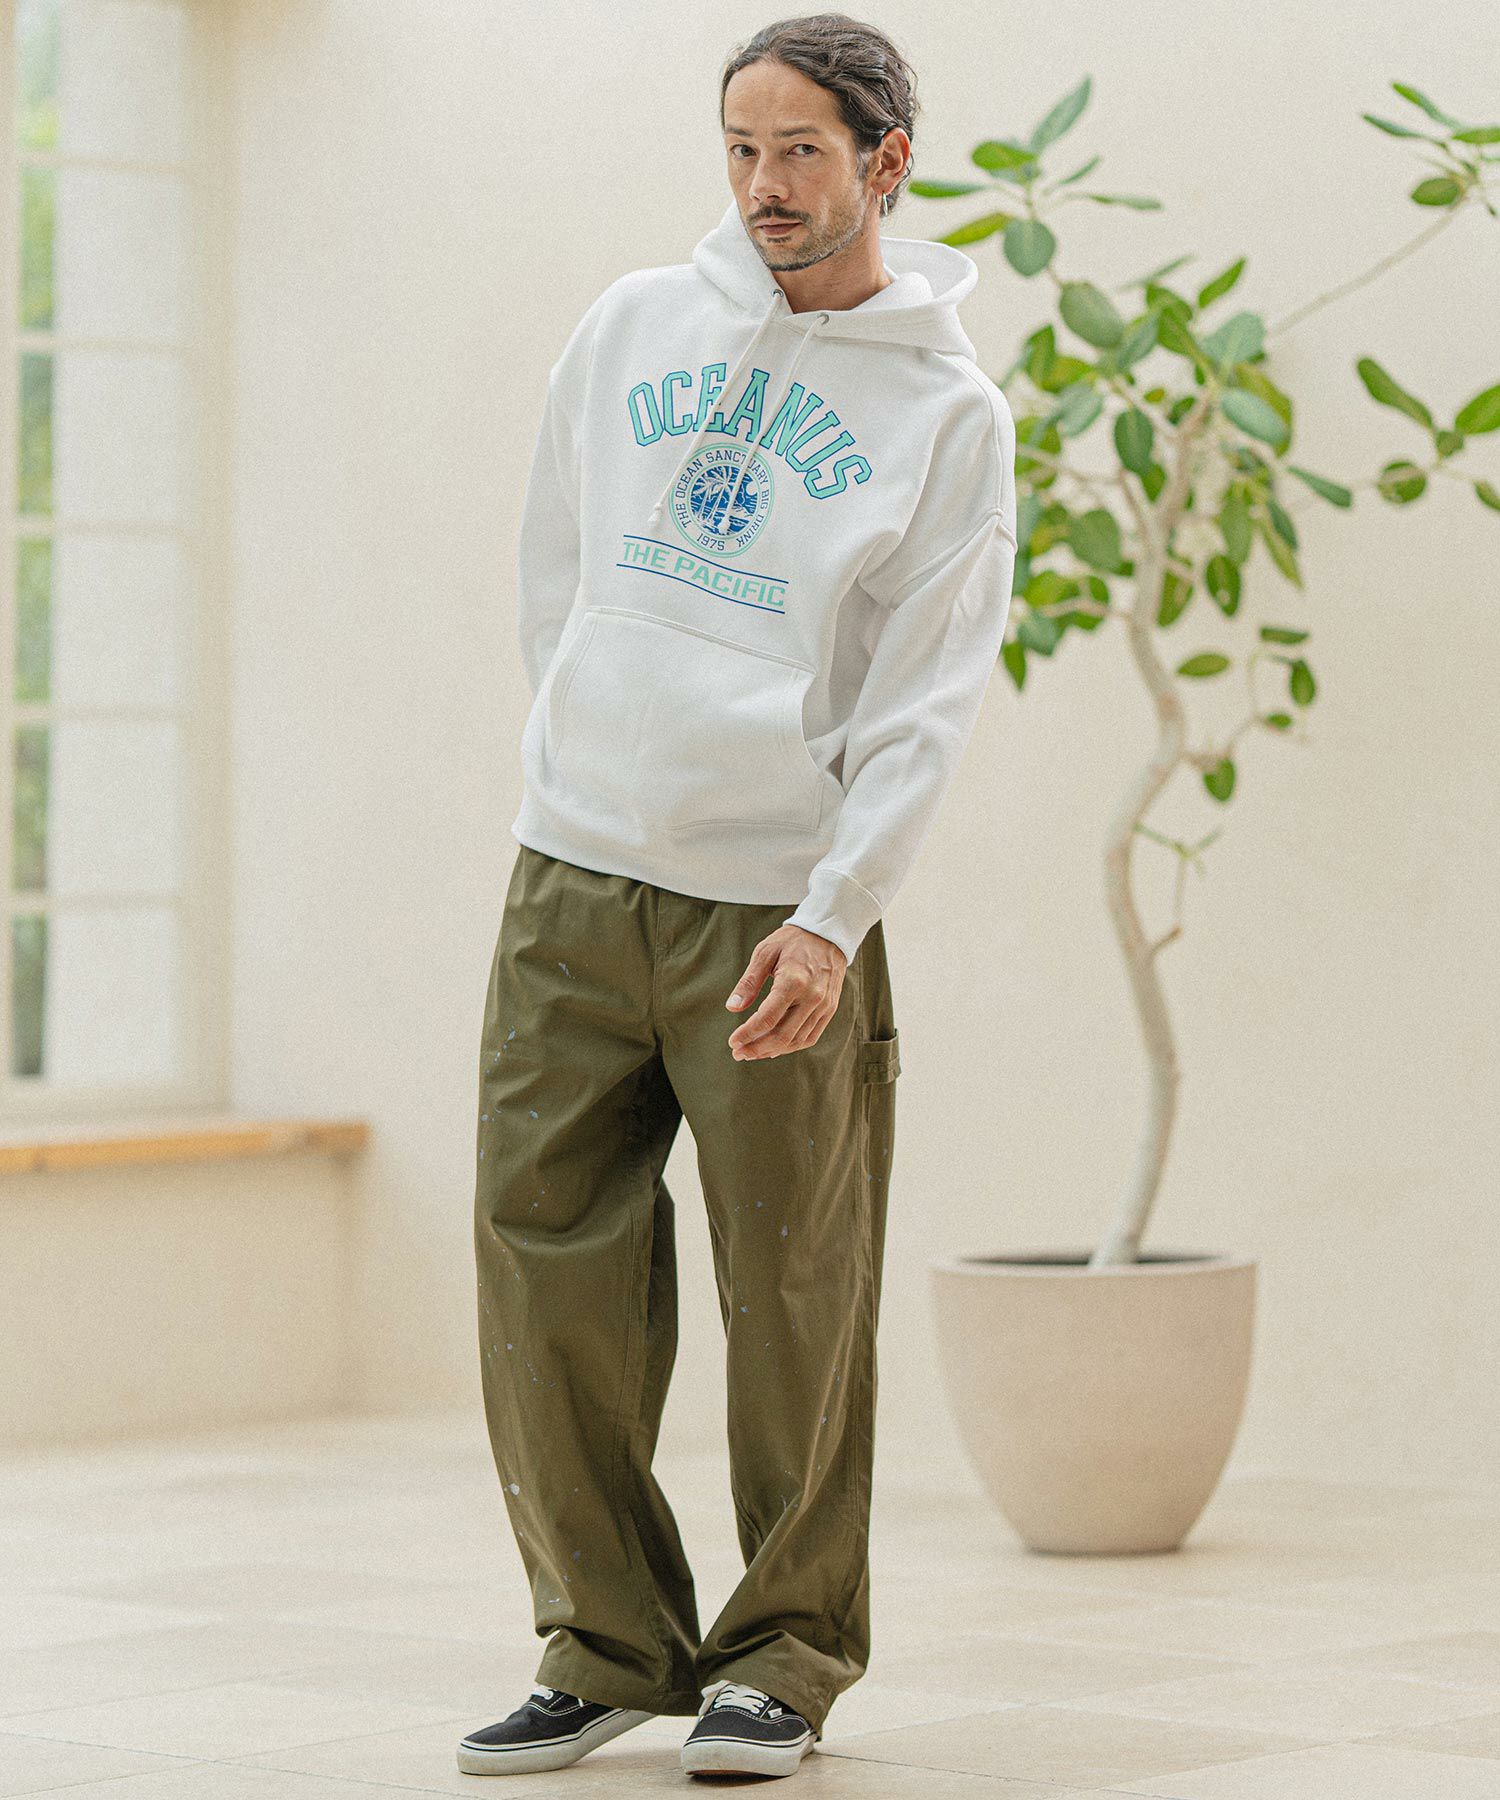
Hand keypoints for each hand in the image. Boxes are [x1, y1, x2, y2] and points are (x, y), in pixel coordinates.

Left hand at [724, 924, 846, 1059]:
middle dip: (757, 1048)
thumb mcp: (765, 953)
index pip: (767, 1018)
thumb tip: (732, 1007)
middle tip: (738, 1053)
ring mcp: (823, 1005)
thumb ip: (748, 982)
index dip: (748, 1034)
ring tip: (752, 1052)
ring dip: (772, 1051)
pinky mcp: (829, 1009)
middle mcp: (812, 997)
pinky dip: (791, 1046)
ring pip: (796, 1040)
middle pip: (782, 1035)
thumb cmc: (792, 941)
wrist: (827, 935)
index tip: (733, 1042)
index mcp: (794, 981)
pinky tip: (774, 1048)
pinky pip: (810, 1036)